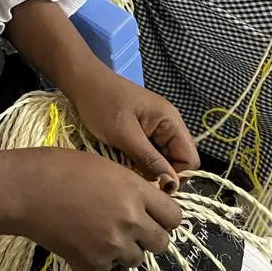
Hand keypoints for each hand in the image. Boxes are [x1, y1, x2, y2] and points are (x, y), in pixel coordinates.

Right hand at [0, 148, 181, 270]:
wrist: (25, 190)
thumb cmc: (61, 168)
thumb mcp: (105, 168)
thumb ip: (132, 189)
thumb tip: (146, 208)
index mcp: (136, 191)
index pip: (175, 217)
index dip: (165, 217)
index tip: (154, 216)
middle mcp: (131, 221)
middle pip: (162, 243)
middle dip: (149, 236)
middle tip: (128, 227)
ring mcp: (113, 245)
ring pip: (136, 259)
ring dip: (124, 249)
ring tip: (99, 232)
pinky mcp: (93, 264)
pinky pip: (107, 267)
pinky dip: (97, 258)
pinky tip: (79, 240)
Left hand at [66, 62, 199, 188]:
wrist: (81, 81)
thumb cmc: (102, 103)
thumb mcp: (124, 135)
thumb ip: (150, 160)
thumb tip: (171, 185)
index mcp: (171, 121)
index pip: (189, 158)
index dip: (177, 177)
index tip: (155, 188)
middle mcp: (168, 124)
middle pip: (177, 160)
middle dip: (162, 175)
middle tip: (139, 183)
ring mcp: (155, 127)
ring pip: (162, 159)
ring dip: (149, 169)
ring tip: (129, 173)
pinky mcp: (142, 131)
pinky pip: (149, 153)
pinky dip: (140, 161)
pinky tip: (125, 164)